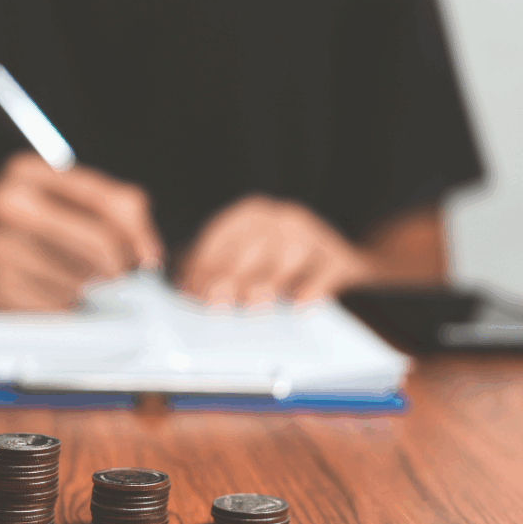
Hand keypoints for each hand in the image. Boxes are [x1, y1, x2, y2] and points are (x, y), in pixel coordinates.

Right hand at [0, 152, 163, 309]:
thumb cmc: (9, 217)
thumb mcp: (46, 190)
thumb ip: (100, 205)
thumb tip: (146, 252)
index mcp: (27, 172)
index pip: (108, 203)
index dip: (139, 234)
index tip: (149, 257)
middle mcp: (7, 206)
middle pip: (99, 248)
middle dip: (119, 269)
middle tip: (121, 277)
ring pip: (80, 283)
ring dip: (89, 290)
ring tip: (72, 280)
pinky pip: (54, 308)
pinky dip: (64, 307)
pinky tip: (50, 293)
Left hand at [175, 194, 371, 305]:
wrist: (335, 259)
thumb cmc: (274, 262)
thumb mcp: (241, 257)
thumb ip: (211, 270)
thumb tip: (186, 291)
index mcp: (249, 214)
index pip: (221, 237)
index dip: (204, 267)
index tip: (193, 292)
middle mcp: (280, 218)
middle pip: (252, 246)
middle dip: (232, 277)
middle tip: (217, 306)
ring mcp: (311, 234)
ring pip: (287, 255)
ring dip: (268, 284)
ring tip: (252, 308)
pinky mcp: (336, 256)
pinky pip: (322, 272)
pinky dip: (309, 289)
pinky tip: (296, 306)